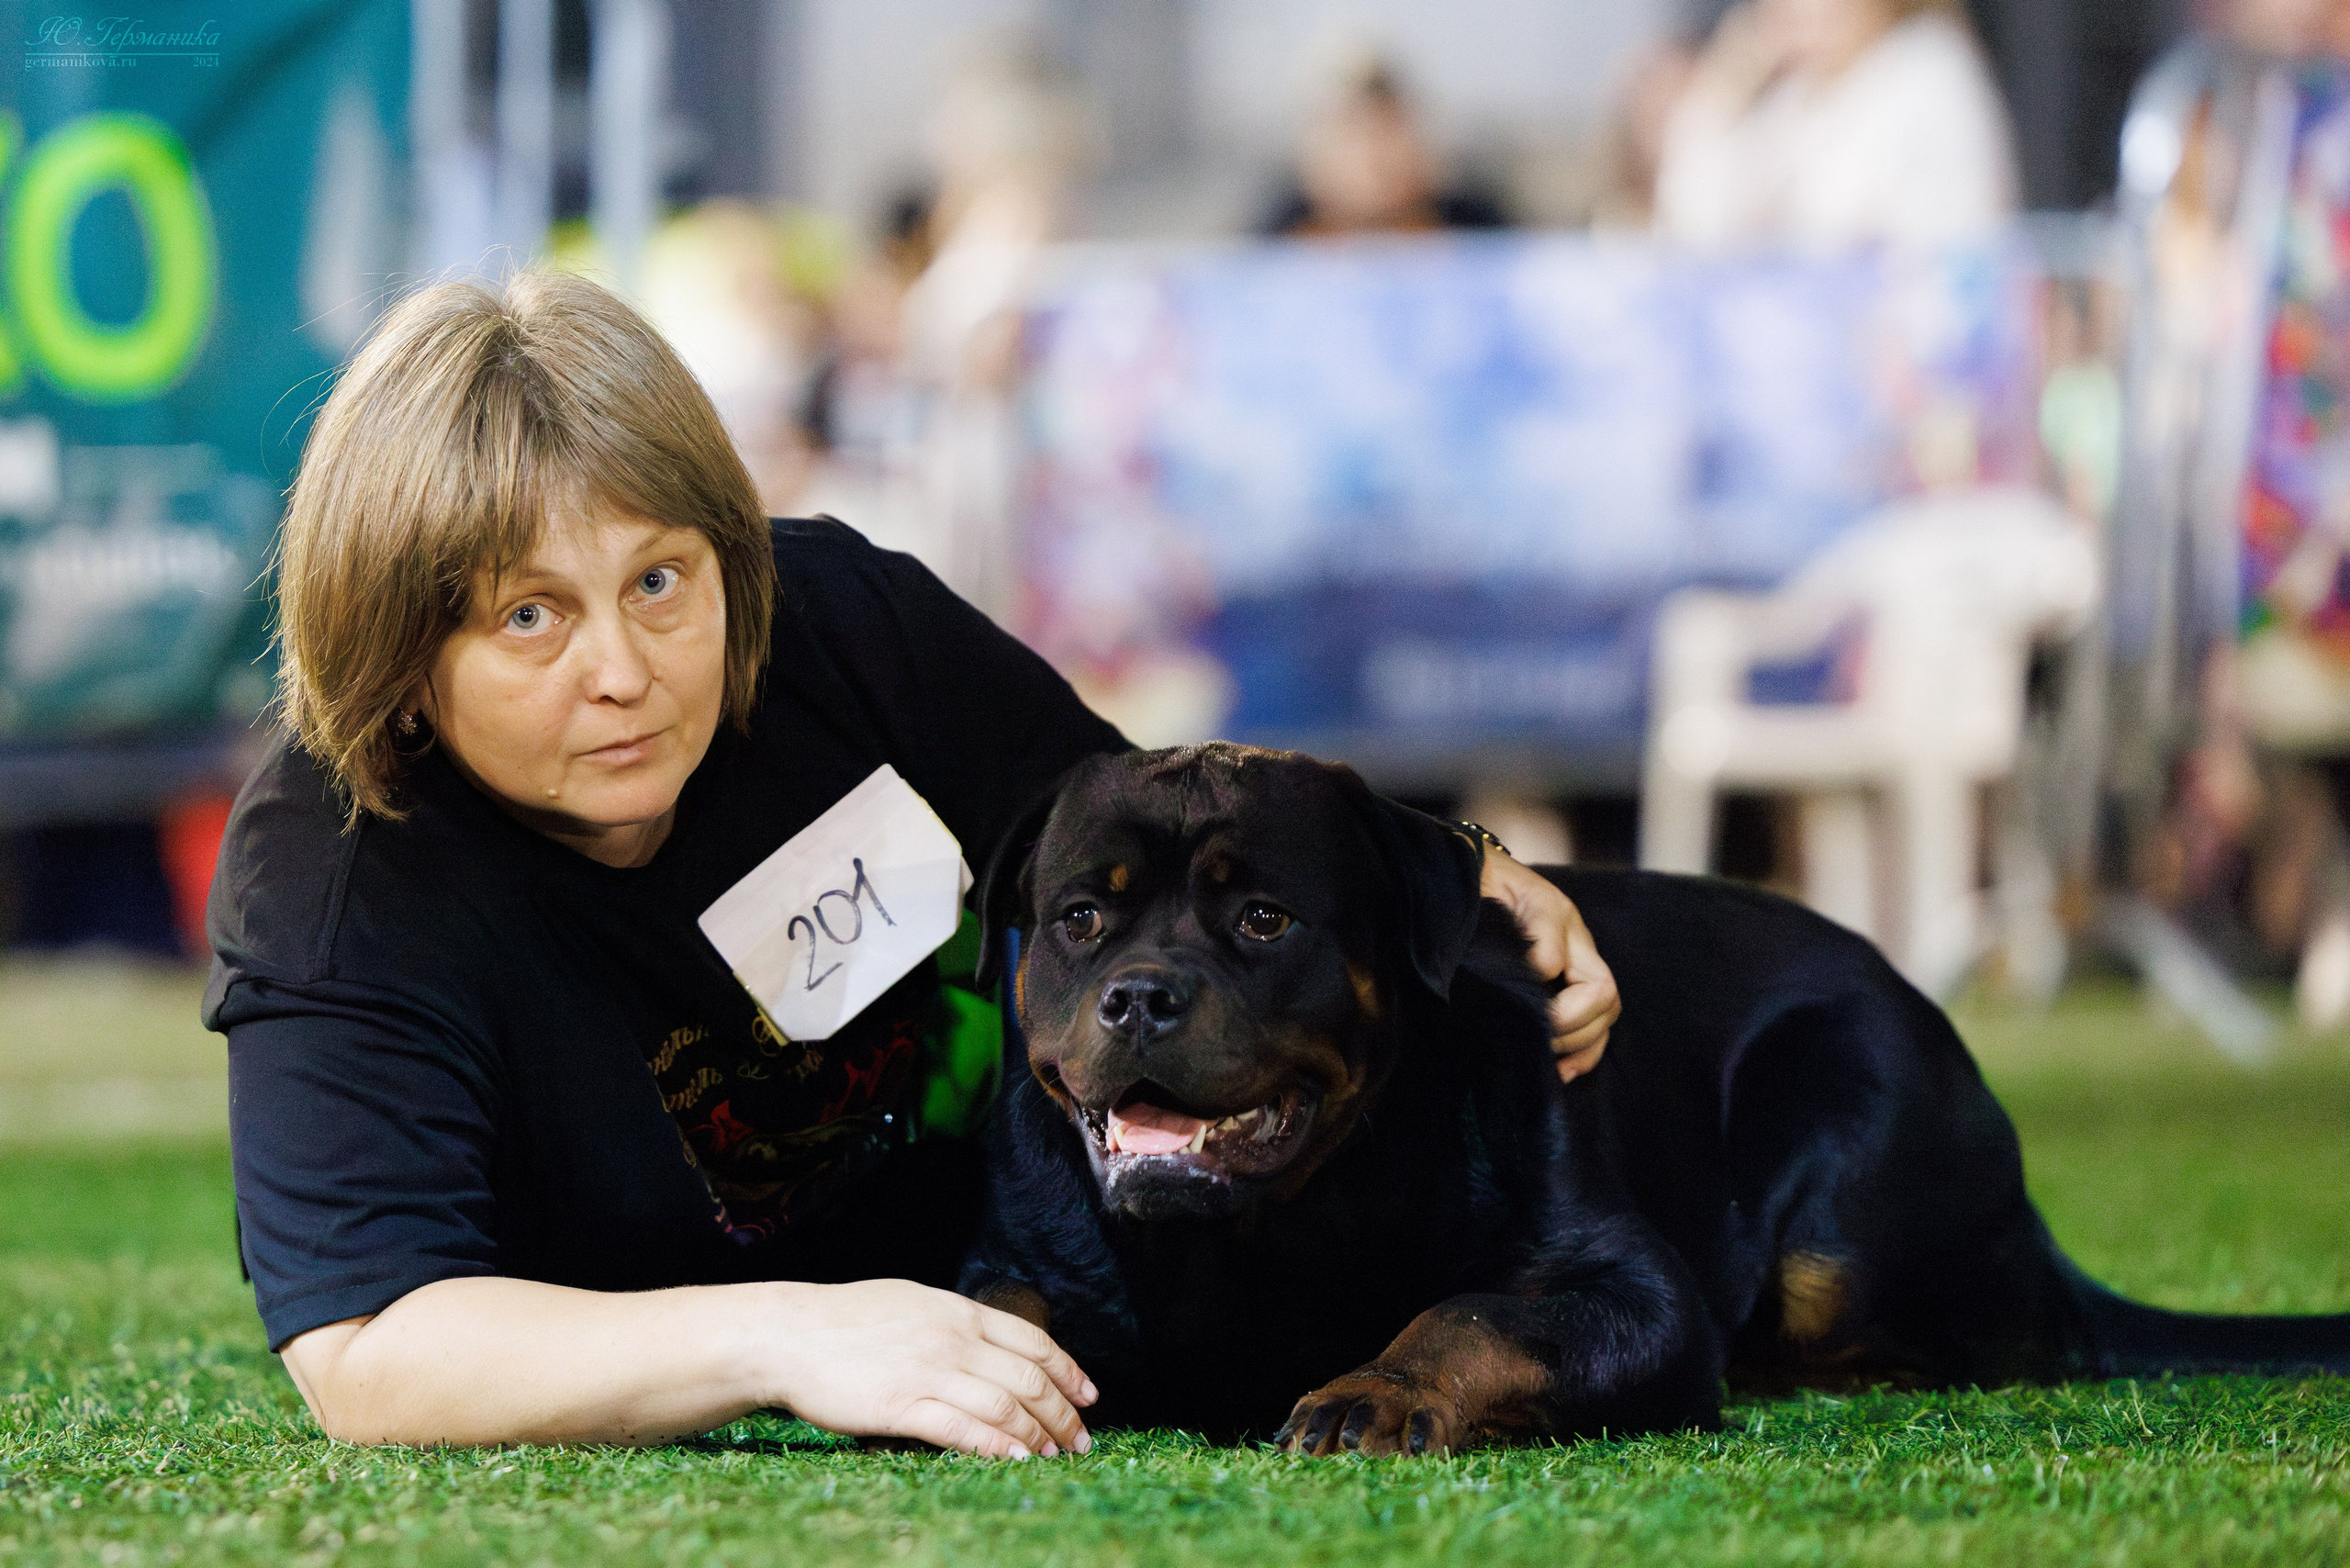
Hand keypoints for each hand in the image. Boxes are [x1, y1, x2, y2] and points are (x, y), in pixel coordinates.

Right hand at [762, 1279, 1097, 1457]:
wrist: (788, 1334)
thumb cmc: (845, 1321)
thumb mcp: (911, 1302)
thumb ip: (953, 1322)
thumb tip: (991, 1343)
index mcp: (958, 1311)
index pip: (1033, 1342)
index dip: (1069, 1372)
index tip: (1089, 1397)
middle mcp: (952, 1339)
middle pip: (1029, 1379)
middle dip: (1063, 1415)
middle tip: (1080, 1441)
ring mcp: (929, 1371)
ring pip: (1005, 1407)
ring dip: (1037, 1437)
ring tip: (1053, 1458)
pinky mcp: (901, 1406)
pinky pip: (963, 1430)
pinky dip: (996, 1448)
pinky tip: (1014, 1462)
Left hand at [1479, 850, 1619, 1080]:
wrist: (1471, 873)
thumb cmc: (1475, 883)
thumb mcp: (1484, 891)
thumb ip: (1509, 926)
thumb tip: (1543, 971)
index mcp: (1552, 912)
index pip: (1558, 959)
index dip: (1545, 992)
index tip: (1524, 1013)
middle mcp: (1575, 939)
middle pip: (1603, 993)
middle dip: (1571, 1024)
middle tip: (1535, 1036)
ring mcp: (1577, 963)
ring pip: (1606, 1013)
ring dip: (1579, 1043)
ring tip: (1546, 1058)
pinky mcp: (1571, 985)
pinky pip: (1596, 1026)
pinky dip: (1583, 1054)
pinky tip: (1560, 1072)